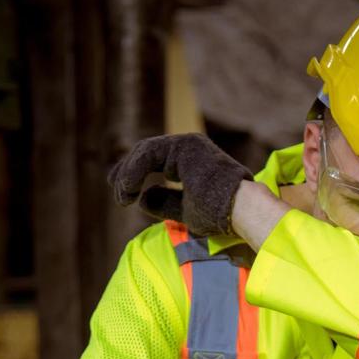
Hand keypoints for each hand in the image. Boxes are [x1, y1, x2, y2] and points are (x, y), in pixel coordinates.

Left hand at [107, 133, 252, 236]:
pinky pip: (148, 154)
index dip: (133, 175)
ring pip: (144, 152)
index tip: (122, 195)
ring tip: (122, 198)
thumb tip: (143, 198)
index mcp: (190, 160)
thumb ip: (164, 202)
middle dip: (126, 173)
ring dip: (127, 176)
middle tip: (118, 195)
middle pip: (146, 153)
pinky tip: (127, 189)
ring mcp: (187, 144)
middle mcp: (188, 147)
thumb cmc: (218, 215)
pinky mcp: (184, 146)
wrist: (240, 211)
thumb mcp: (183, 210)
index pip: (153, 161)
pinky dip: (133, 171)